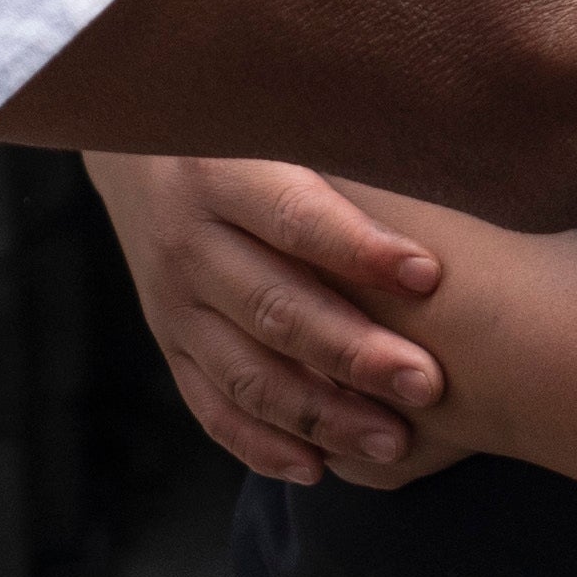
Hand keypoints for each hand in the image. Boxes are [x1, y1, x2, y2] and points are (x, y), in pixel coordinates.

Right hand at [93, 151, 456, 485]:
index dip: (360, 249)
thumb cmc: (242, 118)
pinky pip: (209, 405)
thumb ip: (341, 134)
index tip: (430, 276)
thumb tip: (448, 136)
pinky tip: (317, 467)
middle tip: (427, 384)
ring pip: (244, 372)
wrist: (129, 139)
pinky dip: (260, 443)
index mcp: (219, 172)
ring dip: (320, 415)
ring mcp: (171, 300)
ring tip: (393, 443)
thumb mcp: (276, 109)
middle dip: (354, 354)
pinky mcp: (168, 341)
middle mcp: (186, 240)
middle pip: (274, 308)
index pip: (294, 218)